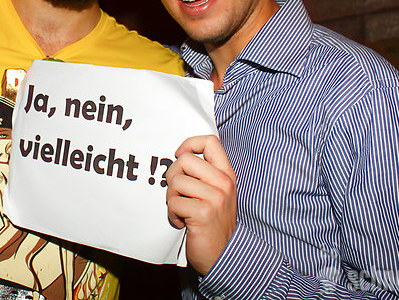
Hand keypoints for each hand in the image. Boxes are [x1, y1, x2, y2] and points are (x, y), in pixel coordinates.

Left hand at [165, 135, 236, 275]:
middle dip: (173, 176)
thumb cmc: (214, 224)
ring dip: (172, 198)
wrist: (224, 255)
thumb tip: (180, 156)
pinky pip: (174, 203)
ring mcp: (215, 197)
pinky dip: (173, 215)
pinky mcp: (203, 213)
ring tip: (182, 210)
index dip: (189, 144)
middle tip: (179, 193)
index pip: (210, 142)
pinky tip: (183, 222)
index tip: (180, 156)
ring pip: (176, 182)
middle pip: (185, 160)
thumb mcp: (216, 193)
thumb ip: (204, 174)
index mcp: (226, 175)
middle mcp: (223, 183)